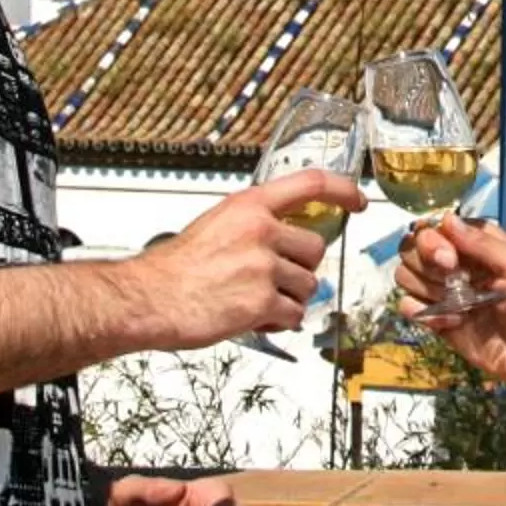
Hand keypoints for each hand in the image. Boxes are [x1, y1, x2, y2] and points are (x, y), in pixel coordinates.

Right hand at [135, 171, 365, 349]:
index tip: (357, 200)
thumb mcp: (216, 224)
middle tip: (271, 280)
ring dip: (289, 298)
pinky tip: (256, 319)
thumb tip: (282, 235)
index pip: (311, 184)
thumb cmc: (174, 268)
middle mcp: (261, 231)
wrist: (148, 299)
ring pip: (308, 284)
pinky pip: (294, 314)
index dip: (342, 190)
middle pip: (315, 248)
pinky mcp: (262, 302)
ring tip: (255, 300)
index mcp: (249, 206)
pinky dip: (280, 322)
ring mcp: (263, 266)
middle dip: (300, 268)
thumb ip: (252, 224)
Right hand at [395, 213, 505, 386]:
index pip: (433, 226)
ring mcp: (441, 291)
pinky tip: (452, 322)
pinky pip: (407, 307)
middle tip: (453, 280)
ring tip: (459, 304)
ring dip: (426, 288)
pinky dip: (423, 313)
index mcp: (473, 242)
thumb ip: (483, 244)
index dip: (432, 240)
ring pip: (405, 275)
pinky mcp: (435, 318)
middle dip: (426, 264)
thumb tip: (447, 218)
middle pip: (410, 248)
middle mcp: (452, 262)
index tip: (450, 259)